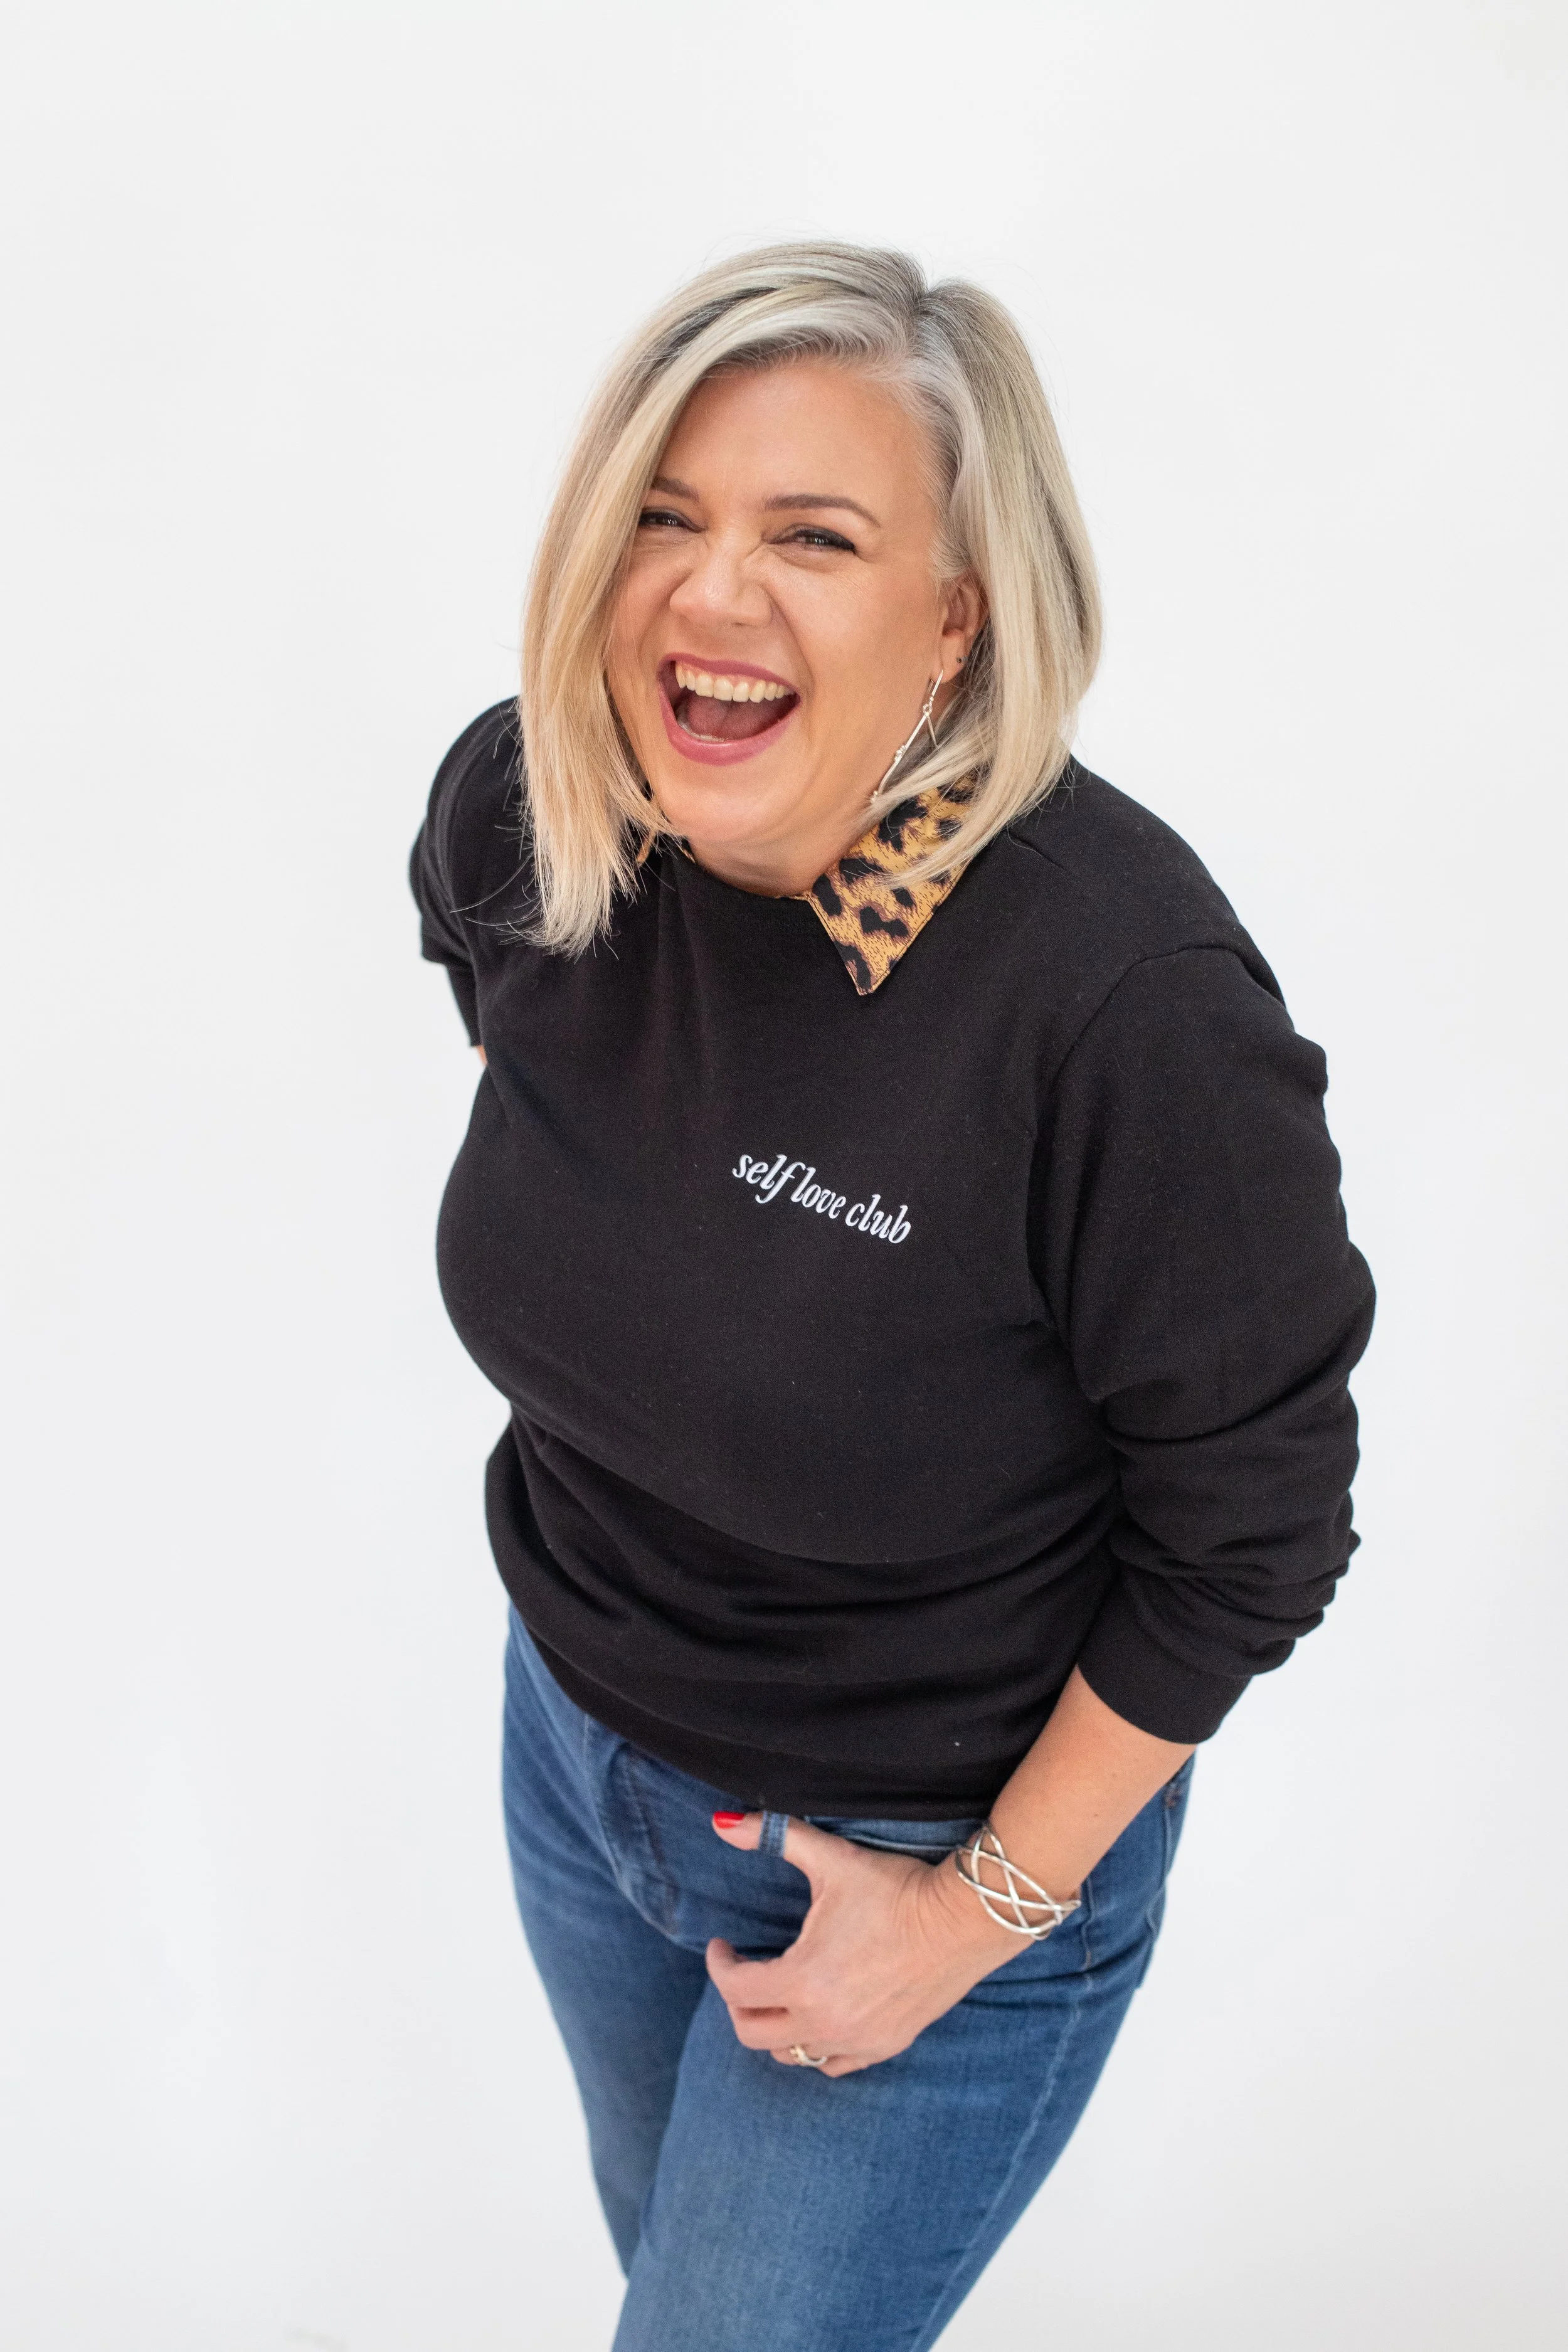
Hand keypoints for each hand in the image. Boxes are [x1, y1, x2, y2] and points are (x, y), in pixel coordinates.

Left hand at [705, 1812, 1021, 2077]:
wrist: (964, 1920)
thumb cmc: (897, 1889)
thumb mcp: (833, 1859)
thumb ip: (774, 1835)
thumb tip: (721, 1821)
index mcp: (803, 1980)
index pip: (735, 1989)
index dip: (720, 1964)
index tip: (724, 1944)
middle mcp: (825, 2022)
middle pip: (752, 2033)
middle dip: (739, 2001)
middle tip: (746, 1971)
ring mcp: (856, 2041)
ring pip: (791, 2055)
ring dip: (774, 2027)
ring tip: (779, 1992)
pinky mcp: (885, 2046)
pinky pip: (832, 2065)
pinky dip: (815, 2047)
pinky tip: (819, 2017)